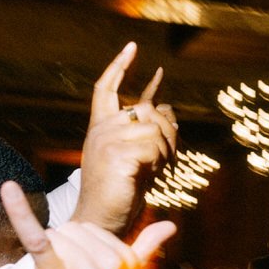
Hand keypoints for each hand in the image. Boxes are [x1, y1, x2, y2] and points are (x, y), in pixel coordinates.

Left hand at [2, 181, 176, 268]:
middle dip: (64, 252)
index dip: (80, 252)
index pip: (90, 230)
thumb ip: (145, 250)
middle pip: (70, 229)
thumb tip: (170, 225)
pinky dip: (20, 213)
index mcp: (125, 260)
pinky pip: (37, 237)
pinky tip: (9, 191)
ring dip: (49, 258)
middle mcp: (108, 262)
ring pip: (53, 236)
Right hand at [72, 42, 178, 235]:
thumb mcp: (137, 156)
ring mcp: (107, 141)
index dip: (119, 66)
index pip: (105, 88)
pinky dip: (162, 162)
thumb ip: (148, 132)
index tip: (133, 47)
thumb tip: (167, 107)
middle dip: (168, 129)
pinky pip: (155, 146)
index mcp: (100, 128)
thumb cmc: (120, 193)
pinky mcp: (117, 155)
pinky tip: (152, 175)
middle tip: (167, 156)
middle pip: (147, 108)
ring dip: (167, 150)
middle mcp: (101, 130)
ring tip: (157, 170)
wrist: (102, 221)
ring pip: (155, 128)